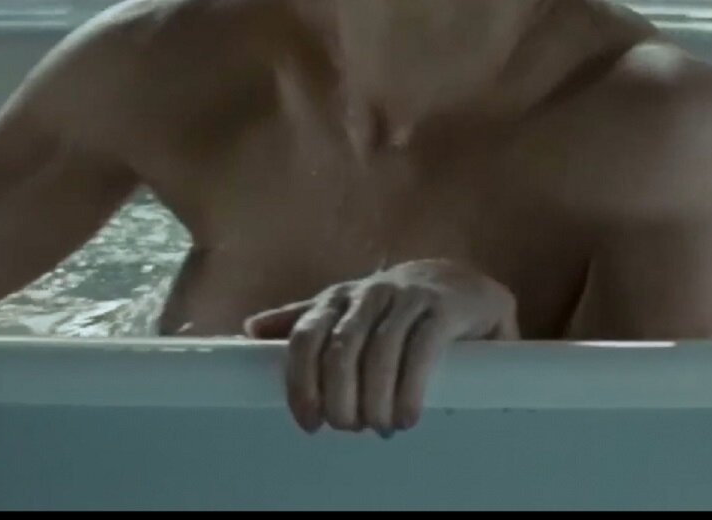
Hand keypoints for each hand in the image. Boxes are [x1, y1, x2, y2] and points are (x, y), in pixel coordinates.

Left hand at [243, 259, 517, 435]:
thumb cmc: (394, 306)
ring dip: (376, 400)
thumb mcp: (347, 310)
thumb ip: (303, 320)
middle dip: (340, 398)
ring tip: (381, 427)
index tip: (309, 423)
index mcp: (337, 299)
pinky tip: (407, 417)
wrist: (461, 283)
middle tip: (350, 428)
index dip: (301, 382)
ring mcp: (406, 298)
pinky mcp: (442, 309)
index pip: (306, 337)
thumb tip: (249, 329)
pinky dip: (410, 390)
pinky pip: (421, 351)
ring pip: (380, 353)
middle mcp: (368, 293)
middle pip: (341, 350)